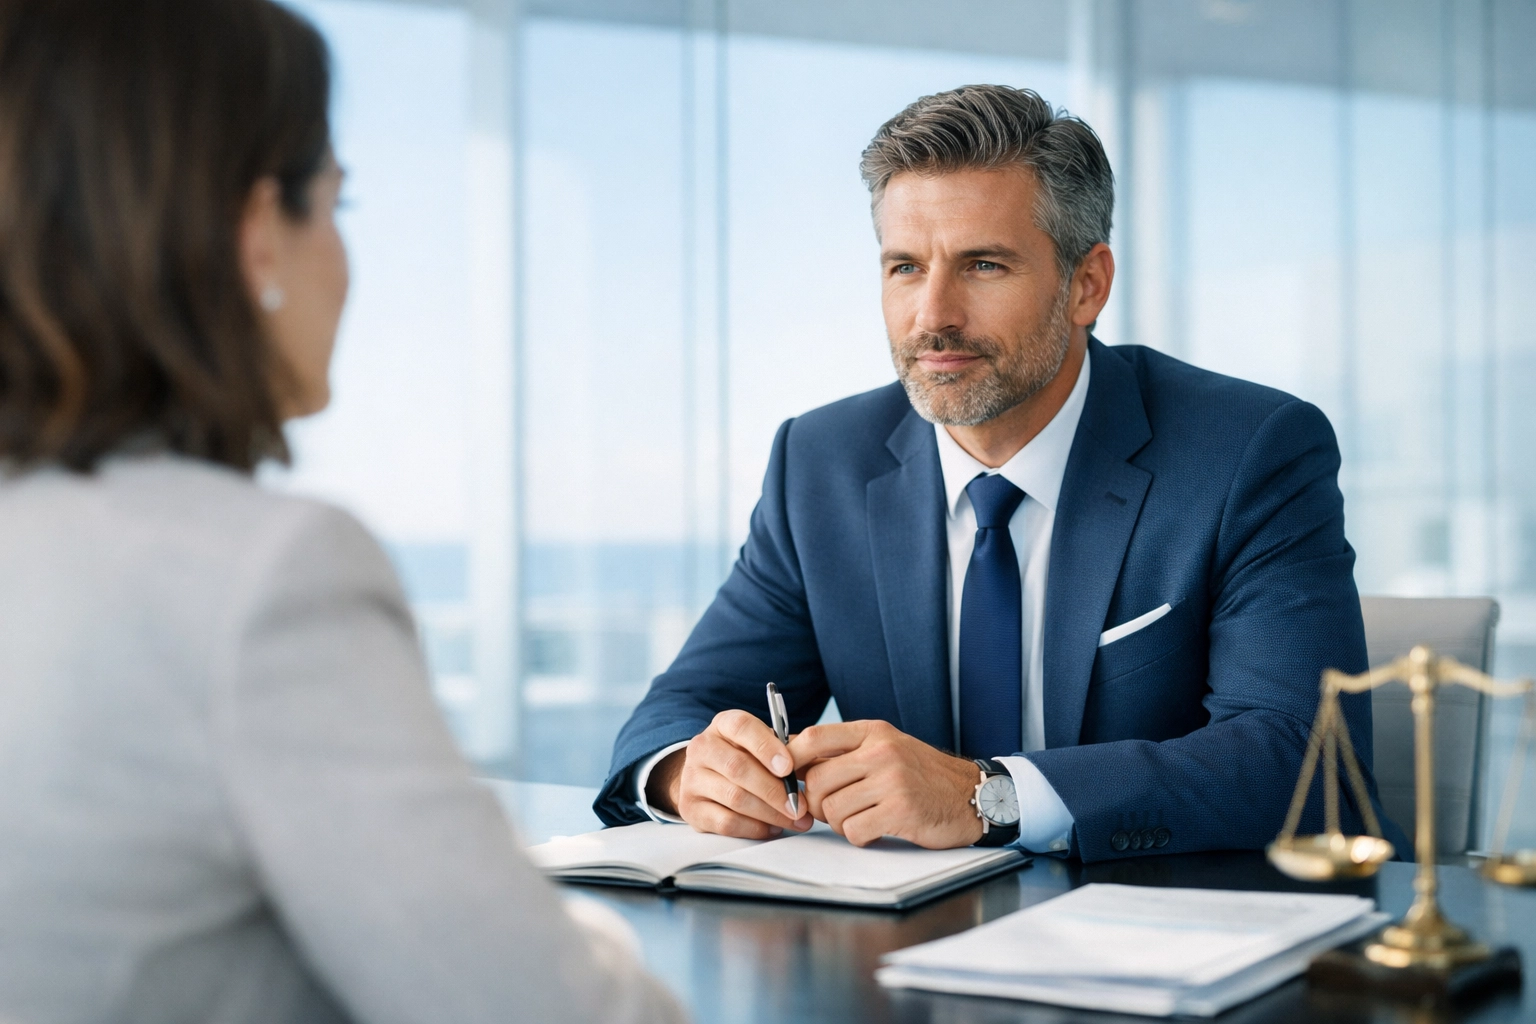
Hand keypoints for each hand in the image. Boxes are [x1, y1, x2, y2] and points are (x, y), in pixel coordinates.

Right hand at [645, 710, 813, 839]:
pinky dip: (754, 828)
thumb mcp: (761, 744)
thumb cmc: (745, 758)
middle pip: (738, 768)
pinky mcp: (690, 808)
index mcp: (723, 725)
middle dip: (774, 790)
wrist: (705, 777)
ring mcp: (692, 778)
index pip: (742, 728)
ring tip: (794, 820)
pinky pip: (726, 822)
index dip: (766, 747)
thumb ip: (785, 749)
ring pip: (735, 798)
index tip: (788, 767)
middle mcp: (702, 748)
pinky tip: (772, 829)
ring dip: (770, 813)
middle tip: (800, 806)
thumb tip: (811, 763)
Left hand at [788, 720, 984, 848]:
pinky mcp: (901, 811)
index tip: (786, 777)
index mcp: (873, 733)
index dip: (791, 758)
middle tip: (832, 810)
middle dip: (816, 803)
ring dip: (839, 823)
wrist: (971, 795)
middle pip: (816, 781)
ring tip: (860, 819)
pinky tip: (876, 829)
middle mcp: (881, 752)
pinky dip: (859, 836)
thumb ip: (846, 752)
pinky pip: (854, 830)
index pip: (815, 737)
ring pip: (832, 809)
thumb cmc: (922, 775)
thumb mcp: (886, 749)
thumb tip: (793, 759)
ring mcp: (892, 781)